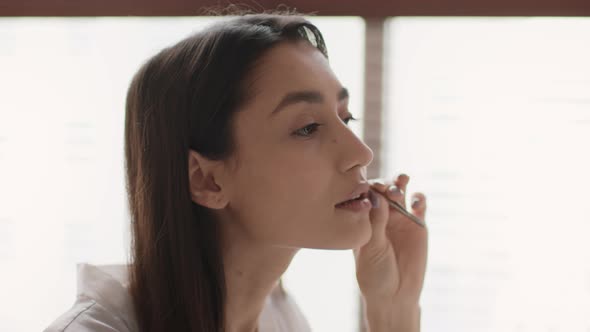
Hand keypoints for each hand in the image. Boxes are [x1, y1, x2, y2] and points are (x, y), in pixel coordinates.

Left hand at [354, 174, 427, 305]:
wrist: (395, 294)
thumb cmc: (375, 273)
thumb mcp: (372, 248)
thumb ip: (376, 223)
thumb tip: (377, 197)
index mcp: (363, 218)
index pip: (364, 194)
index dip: (367, 187)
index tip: (369, 189)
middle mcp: (381, 214)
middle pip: (382, 188)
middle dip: (384, 184)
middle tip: (388, 191)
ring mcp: (399, 217)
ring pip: (400, 190)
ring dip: (399, 183)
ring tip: (399, 191)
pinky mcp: (418, 223)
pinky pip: (419, 203)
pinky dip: (419, 197)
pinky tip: (416, 202)